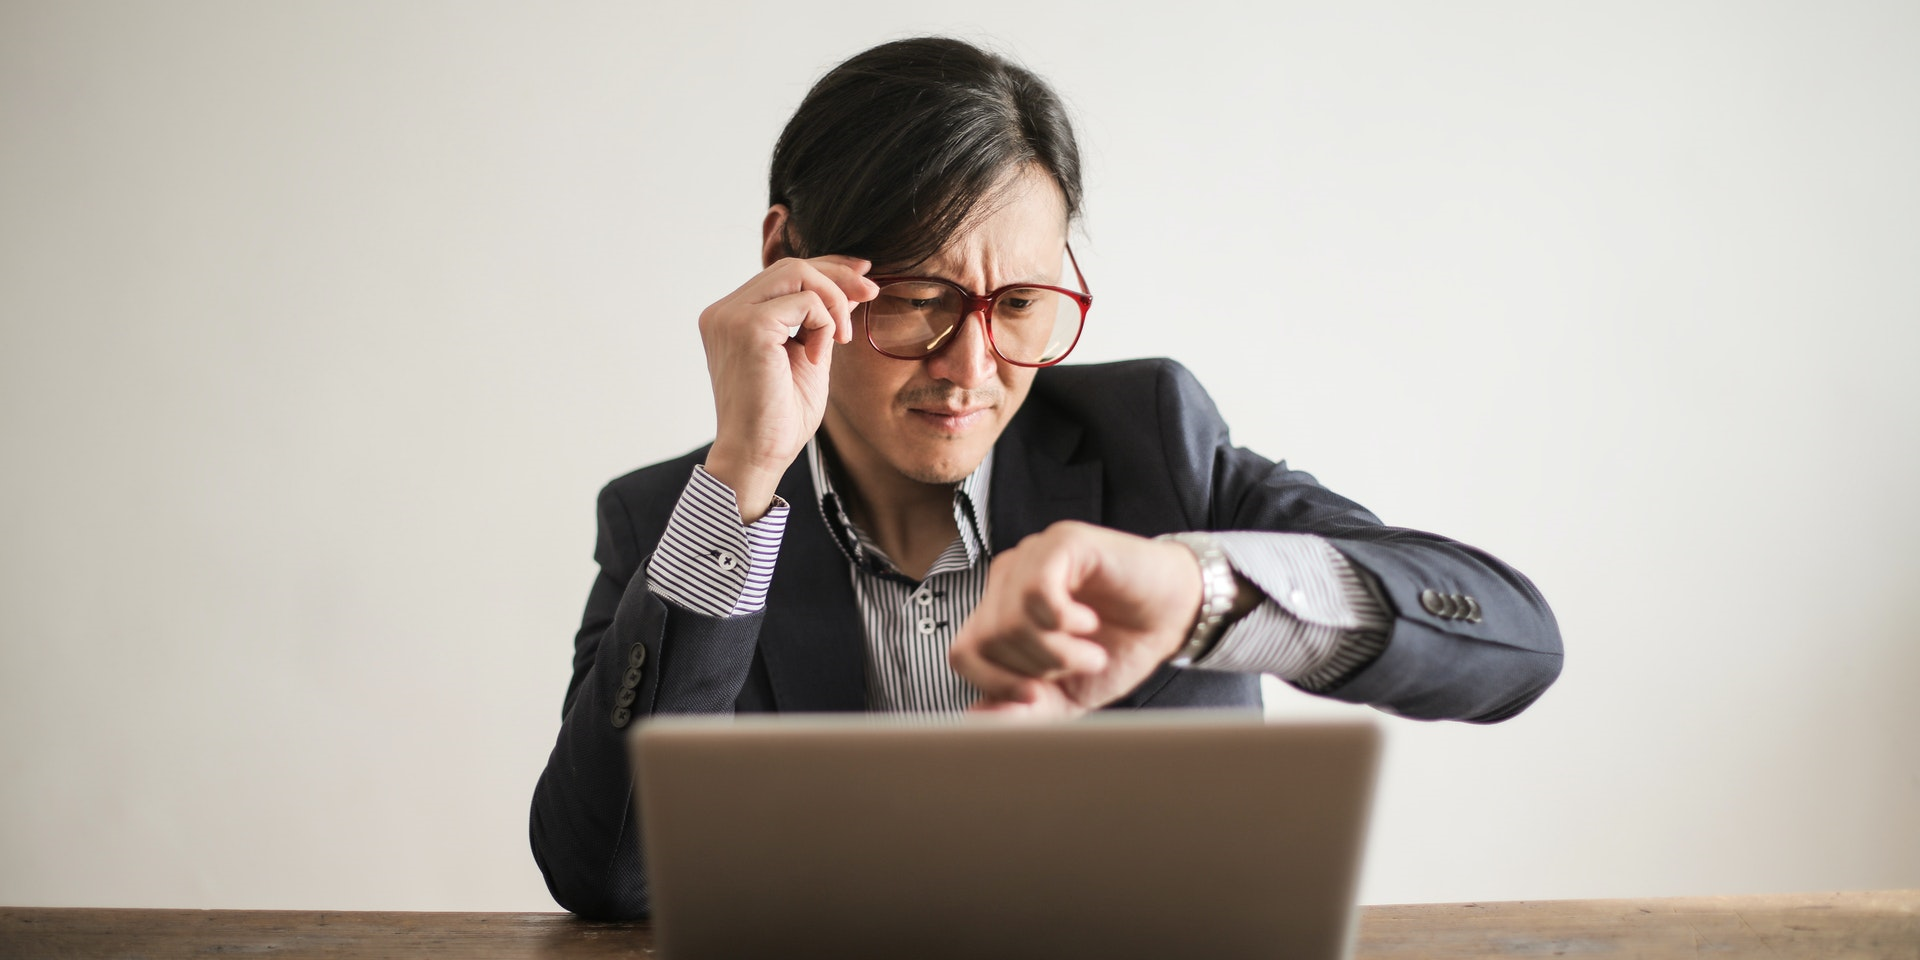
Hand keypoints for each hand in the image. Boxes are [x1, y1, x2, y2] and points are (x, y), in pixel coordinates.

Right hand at [699, 256, 876, 520]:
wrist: (759, 455)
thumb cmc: (780, 417)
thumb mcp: (808, 355)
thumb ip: (819, 319)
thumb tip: (850, 284)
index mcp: (732, 317)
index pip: (782, 273)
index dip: (826, 267)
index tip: (863, 275)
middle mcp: (724, 311)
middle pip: (791, 265)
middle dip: (838, 276)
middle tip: (872, 294)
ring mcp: (731, 316)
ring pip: (798, 272)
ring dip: (833, 301)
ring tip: (842, 338)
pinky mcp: (748, 327)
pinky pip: (805, 302)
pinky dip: (825, 325)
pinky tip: (819, 356)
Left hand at [948, 521, 1203, 718]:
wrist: (1175, 616)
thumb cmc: (1120, 647)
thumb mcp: (1068, 695)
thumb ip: (1023, 710)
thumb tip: (974, 720)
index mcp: (1000, 610)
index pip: (963, 652)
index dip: (995, 684)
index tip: (1038, 695)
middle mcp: (1008, 579)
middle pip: (986, 640)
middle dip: (1035, 669)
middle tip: (1077, 666)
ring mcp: (1032, 556)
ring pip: (1009, 620)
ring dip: (1057, 651)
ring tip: (1091, 650)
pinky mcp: (1062, 542)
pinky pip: (1037, 590)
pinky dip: (1064, 621)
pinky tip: (1089, 622)